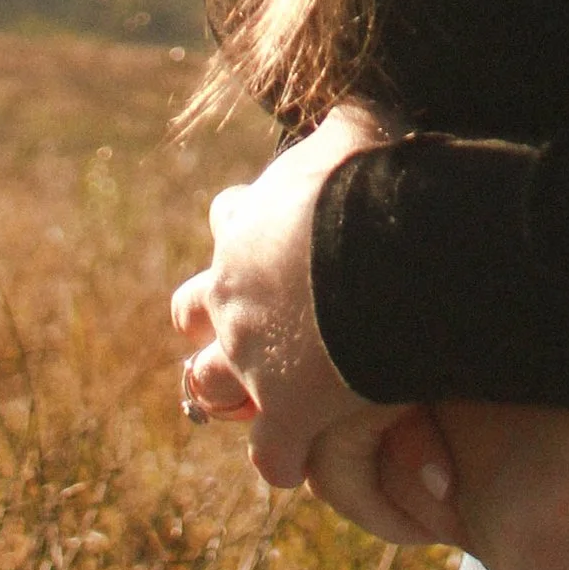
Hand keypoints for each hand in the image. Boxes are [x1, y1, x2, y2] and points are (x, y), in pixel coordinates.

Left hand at [171, 101, 405, 489]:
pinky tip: (299, 462)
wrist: (378, 257)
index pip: (229, 217)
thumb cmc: (371, 185)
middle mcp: (232, 292)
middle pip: (190, 308)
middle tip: (248, 323)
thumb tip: (357, 107)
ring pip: (207, 386)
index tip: (277, 235)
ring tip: (259, 398)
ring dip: (229, 391)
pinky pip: (270, 454)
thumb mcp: (360, 130)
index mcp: (246, 223)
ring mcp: (250, 358)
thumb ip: (348, 123)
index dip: (248, 226)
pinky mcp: (284, 412)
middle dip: (211, 316)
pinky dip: (282, 459)